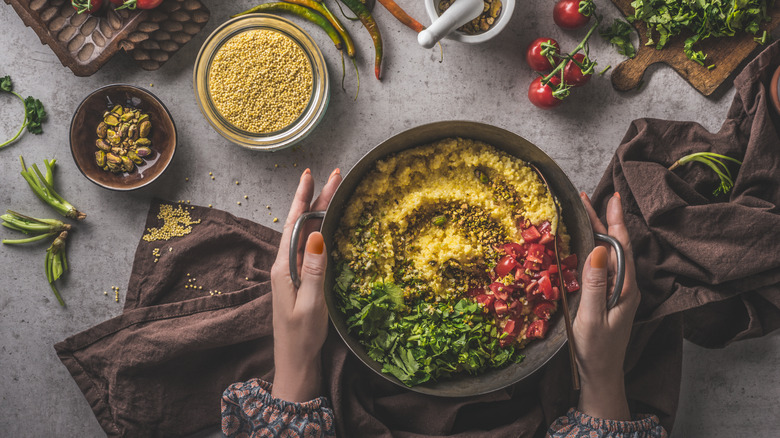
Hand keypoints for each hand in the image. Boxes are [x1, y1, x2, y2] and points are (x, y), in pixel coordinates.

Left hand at [269, 168, 341, 402]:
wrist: (294, 362)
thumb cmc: (301, 337)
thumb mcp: (310, 305)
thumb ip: (314, 270)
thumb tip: (318, 236)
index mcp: (284, 268)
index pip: (295, 224)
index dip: (305, 198)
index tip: (313, 175)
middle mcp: (285, 265)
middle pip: (302, 224)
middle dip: (316, 198)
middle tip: (333, 174)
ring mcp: (292, 272)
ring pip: (306, 233)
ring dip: (319, 211)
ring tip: (331, 191)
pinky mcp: (300, 280)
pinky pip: (310, 247)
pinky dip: (320, 230)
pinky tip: (327, 224)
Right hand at [574, 192, 640, 419]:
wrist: (602, 375)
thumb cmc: (596, 349)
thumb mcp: (591, 317)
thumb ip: (594, 284)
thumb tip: (596, 250)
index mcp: (625, 287)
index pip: (621, 246)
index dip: (615, 220)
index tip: (610, 197)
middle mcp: (624, 285)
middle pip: (615, 246)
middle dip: (602, 220)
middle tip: (587, 198)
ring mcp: (617, 291)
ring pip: (608, 254)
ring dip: (597, 232)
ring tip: (584, 213)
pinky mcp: (608, 296)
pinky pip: (602, 265)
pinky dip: (592, 248)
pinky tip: (583, 243)